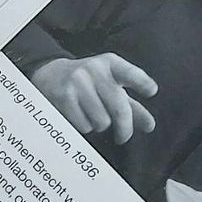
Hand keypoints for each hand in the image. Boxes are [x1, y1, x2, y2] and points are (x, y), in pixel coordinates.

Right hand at [31, 53, 157, 144]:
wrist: (50, 74)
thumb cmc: (89, 83)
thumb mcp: (111, 85)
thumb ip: (132, 105)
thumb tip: (150, 126)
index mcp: (110, 63)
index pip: (130, 73)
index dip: (142, 82)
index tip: (151, 91)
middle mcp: (95, 69)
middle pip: (120, 108)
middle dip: (125, 128)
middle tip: (123, 137)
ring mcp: (78, 81)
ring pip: (102, 121)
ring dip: (99, 124)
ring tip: (91, 114)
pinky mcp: (64, 96)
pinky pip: (85, 125)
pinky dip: (84, 126)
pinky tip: (78, 115)